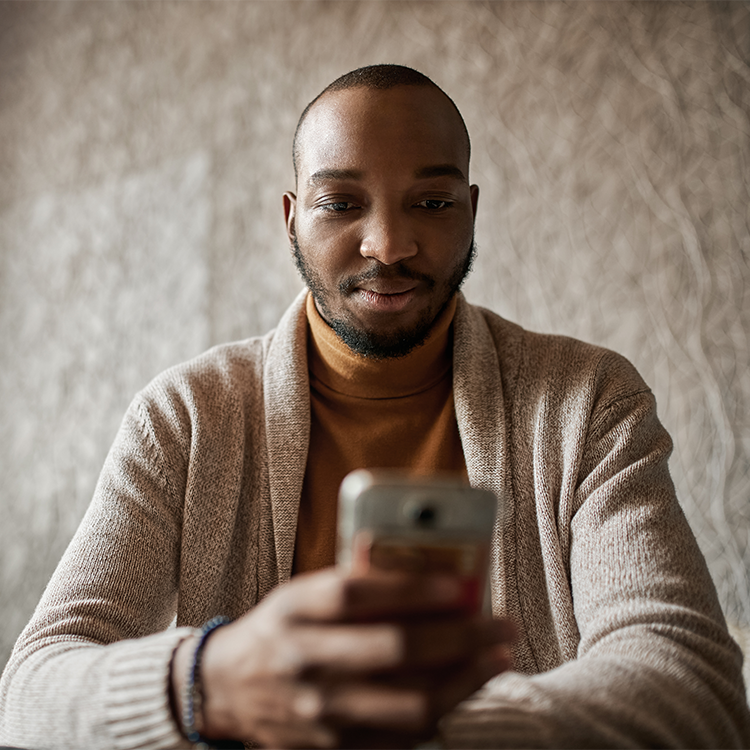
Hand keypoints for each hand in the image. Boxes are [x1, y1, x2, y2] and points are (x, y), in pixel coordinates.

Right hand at [172, 567, 514, 747]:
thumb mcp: (301, 592)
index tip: (460, 583)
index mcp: (295, 610)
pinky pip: (401, 739)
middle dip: (461, 637)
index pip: (357, 595)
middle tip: (501, 624)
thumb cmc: (278, 627)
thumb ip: (352, 582)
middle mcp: (305, 661)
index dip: (412, 588)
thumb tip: (423, 568)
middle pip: (395, 651)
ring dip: (465, 681)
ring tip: (497, 659)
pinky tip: (463, 690)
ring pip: (409, 705)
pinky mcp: (331, 748)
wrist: (228, 688)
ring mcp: (319, 713)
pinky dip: (440, 713)